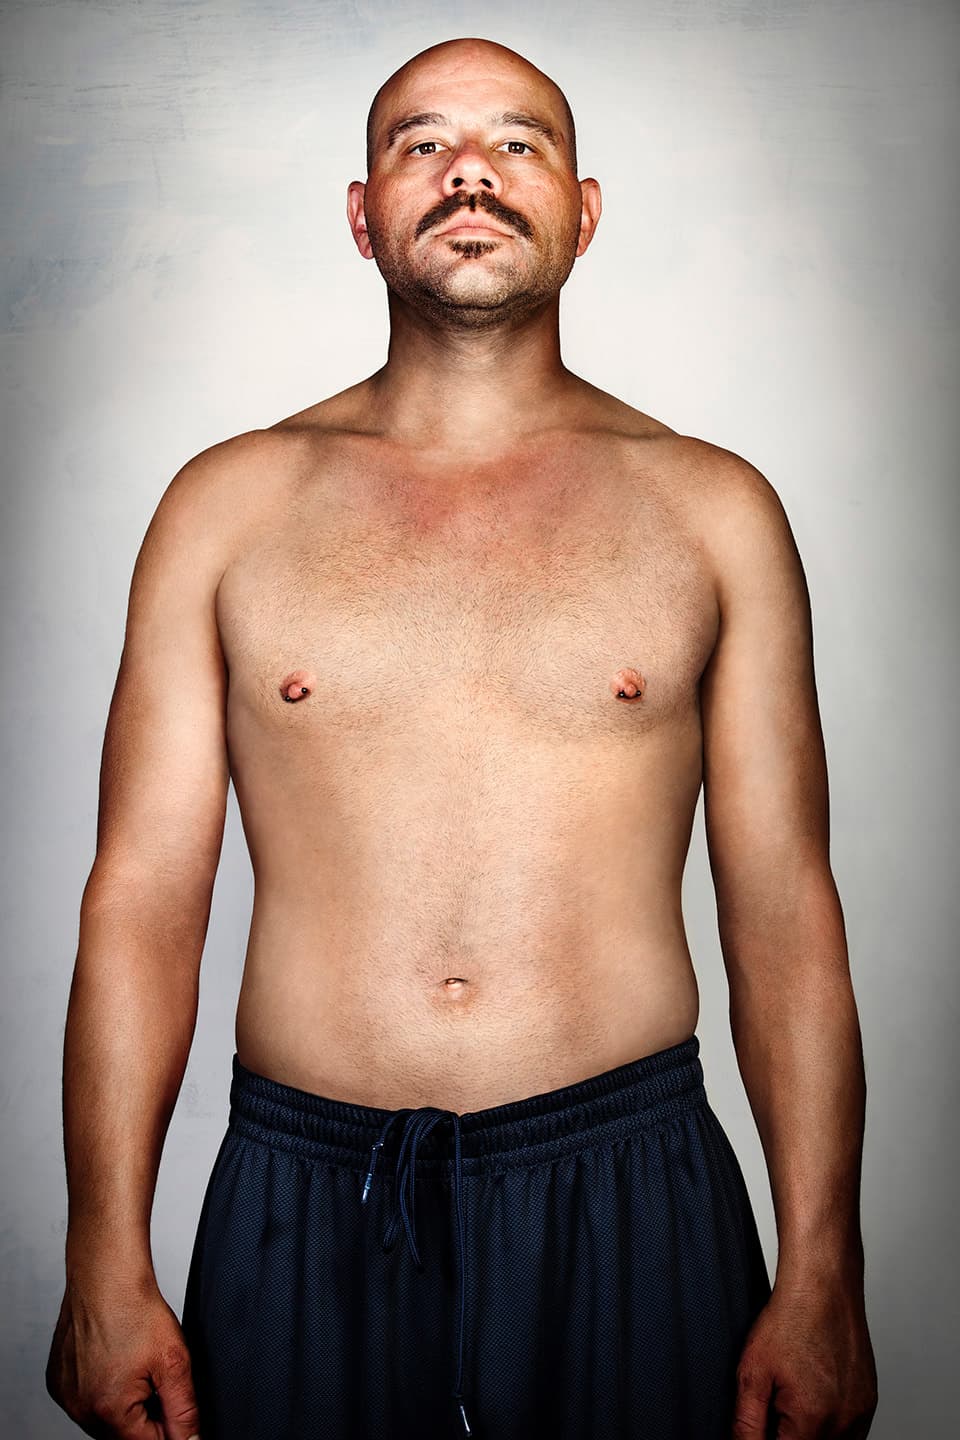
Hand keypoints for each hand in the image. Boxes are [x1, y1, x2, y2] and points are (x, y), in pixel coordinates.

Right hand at [45, 1274, 201, 1438]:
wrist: (105, 1275)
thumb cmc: (135, 1308)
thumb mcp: (174, 1362)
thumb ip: (184, 1411)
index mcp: (109, 1410)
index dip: (169, 1430)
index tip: (176, 1407)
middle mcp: (81, 1408)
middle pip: (123, 1436)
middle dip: (146, 1419)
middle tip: (158, 1381)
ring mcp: (66, 1397)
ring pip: (103, 1422)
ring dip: (124, 1408)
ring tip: (137, 1368)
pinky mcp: (57, 1383)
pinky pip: (85, 1403)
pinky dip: (103, 1394)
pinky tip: (116, 1364)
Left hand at [732, 1277, 877, 1437]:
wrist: (824, 1286)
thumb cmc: (791, 1319)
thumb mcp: (752, 1373)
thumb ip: (747, 1424)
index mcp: (813, 1421)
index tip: (763, 1421)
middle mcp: (844, 1424)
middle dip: (788, 1435)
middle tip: (775, 1404)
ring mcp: (860, 1415)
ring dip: (808, 1434)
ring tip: (792, 1396)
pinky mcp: (869, 1404)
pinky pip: (849, 1434)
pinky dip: (829, 1426)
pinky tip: (812, 1397)